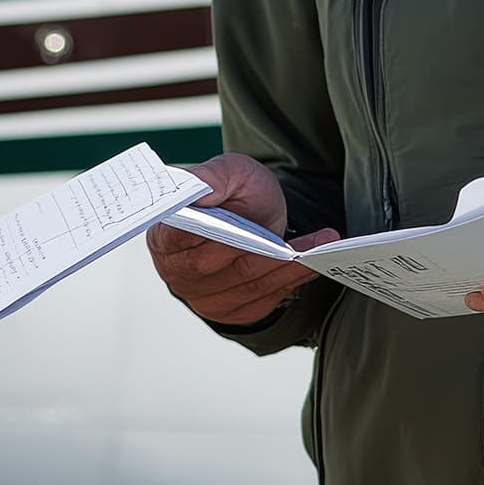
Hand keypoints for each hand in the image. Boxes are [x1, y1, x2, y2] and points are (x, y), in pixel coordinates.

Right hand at [146, 152, 337, 328]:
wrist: (258, 221)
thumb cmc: (237, 197)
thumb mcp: (231, 172)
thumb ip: (213, 176)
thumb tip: (198, 189)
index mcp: (165, 235)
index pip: (176, 237)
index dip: (201, 232)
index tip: (229, 224)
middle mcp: (177, 271)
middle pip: (212, 264)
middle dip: (251, 249)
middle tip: (282, 238)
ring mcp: (204, 297)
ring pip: (243, 283)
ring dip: (282, 266)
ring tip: (318, 245)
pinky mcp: (232, 311)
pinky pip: (263, 298)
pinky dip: (289, 280)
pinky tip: (311, 263)